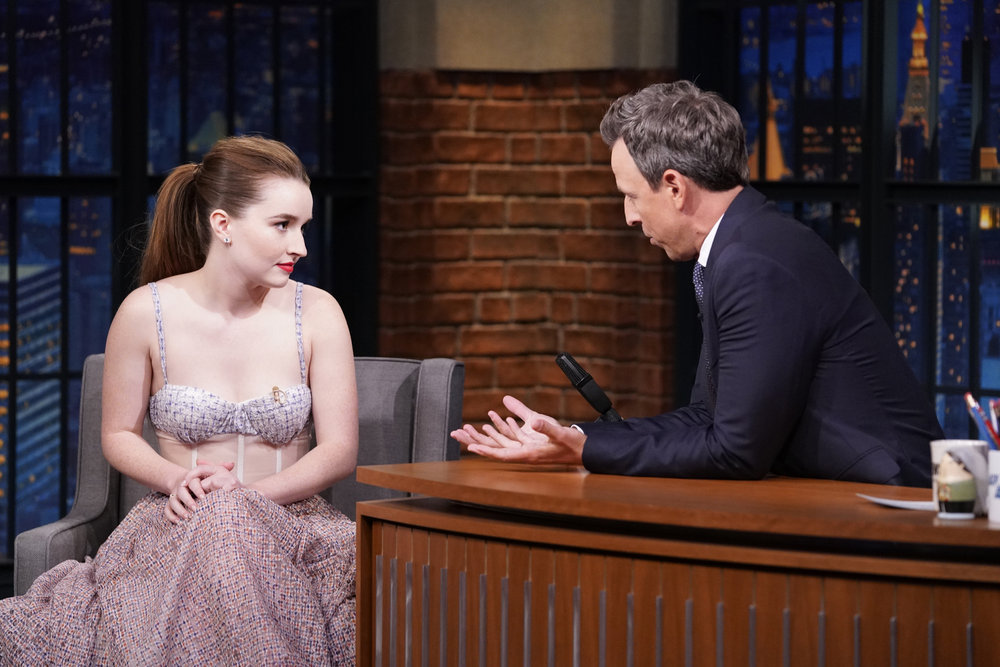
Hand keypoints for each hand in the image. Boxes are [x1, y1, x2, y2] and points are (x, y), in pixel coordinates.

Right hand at [164, 461, 237, 523]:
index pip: (192, 482)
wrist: (184, 481)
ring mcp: (175, 495)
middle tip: (196, 509)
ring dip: (179, 509)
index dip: (197, 489)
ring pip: (172, 501)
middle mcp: (182, 487)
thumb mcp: (211, 472)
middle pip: (181, 492)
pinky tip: (177, 521)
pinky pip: (167, 510)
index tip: (203, 497)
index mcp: (192, 479)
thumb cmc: (202, 478)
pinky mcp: (171, 504)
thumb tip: (232, 464)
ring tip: (188, 517)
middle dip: (188, 500)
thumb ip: (221, 467)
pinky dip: (170, 516)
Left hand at [450, 395, 585, 465]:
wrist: (583, 449)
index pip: (501, 454)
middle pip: (494, 448)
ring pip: (500, 441)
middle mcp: (523, 452)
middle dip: (474, 441)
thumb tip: (531, 420)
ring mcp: (526, 446)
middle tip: (455, 433)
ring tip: (467, 427)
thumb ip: (544, 427)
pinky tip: (496, 418)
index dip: (485, 450)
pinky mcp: (530, 441)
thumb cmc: (572, 444)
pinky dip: (502, 426)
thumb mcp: (559, 434)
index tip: (470, 446)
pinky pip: (512, 434)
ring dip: (484, 433)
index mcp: (528, 454)